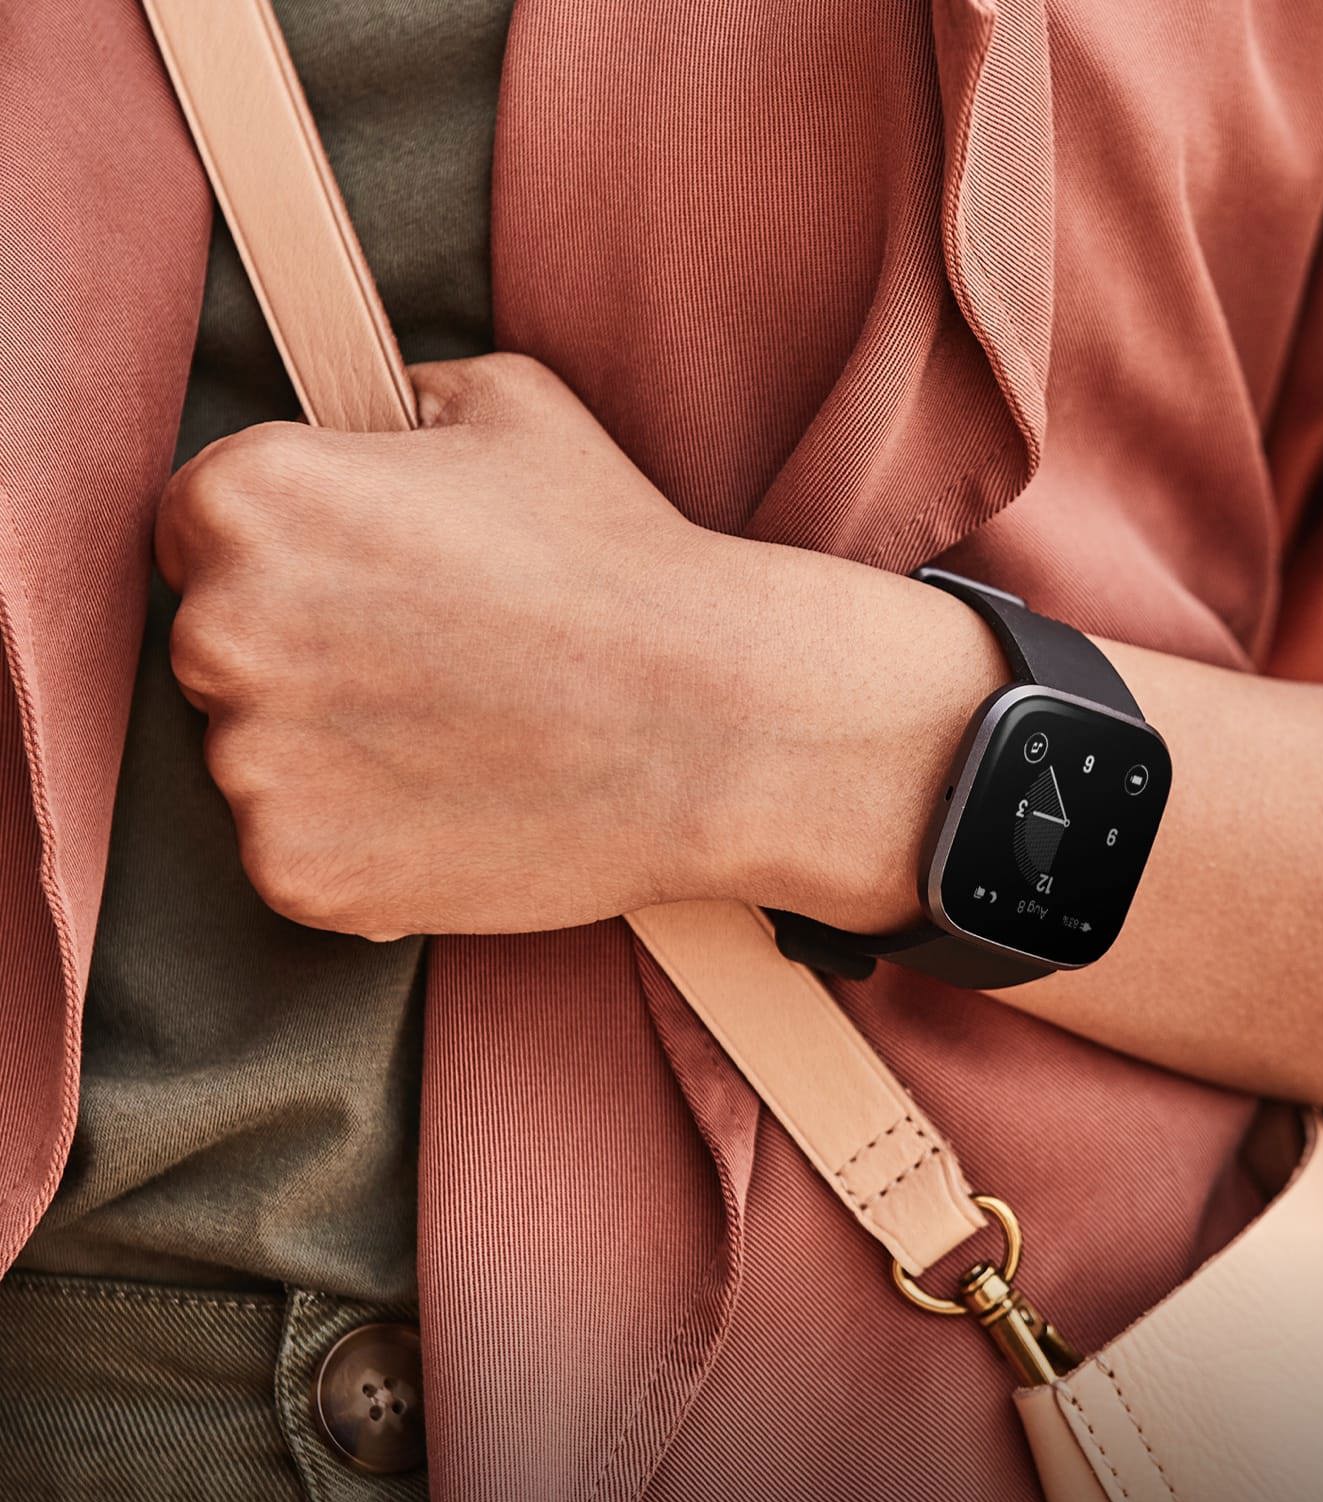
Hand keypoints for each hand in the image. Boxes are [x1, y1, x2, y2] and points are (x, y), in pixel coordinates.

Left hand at [155, 353, 1002, 939]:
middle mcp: (220, 631)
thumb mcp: (513, 407)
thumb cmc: (624, 563)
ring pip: (259, 758)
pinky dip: (363, 843)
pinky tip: (460, 806)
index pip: (200, 529)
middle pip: (219, 646)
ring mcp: (254, 767)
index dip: (291, 555)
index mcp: (250, 498)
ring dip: (333, 754)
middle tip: (431, 668)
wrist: (720, 725)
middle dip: (304, 656)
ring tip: (462, 740)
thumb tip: (368, 423)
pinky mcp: (297, 874)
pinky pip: (298, 852)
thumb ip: (397, 403)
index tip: (367, 590)